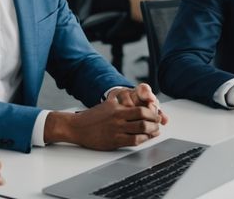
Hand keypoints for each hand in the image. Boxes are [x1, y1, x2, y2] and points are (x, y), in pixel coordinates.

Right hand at [45, 87, 163, 149]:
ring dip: (152, 130)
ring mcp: (116, 129)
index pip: (140, 107)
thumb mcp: (106, 105)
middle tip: (158, 122)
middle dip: (155, 120)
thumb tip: (129, 94)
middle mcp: (118, 116)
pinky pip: (134, 140)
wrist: (76, 127)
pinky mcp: (114, 140)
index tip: (155, 114)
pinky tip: (145, 138)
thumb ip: (118, 100)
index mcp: (117, 107)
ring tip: (154, 131)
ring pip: (142, 129)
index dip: (152, 112)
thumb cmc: (91, 117)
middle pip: (144, 117)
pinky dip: (144, 139)